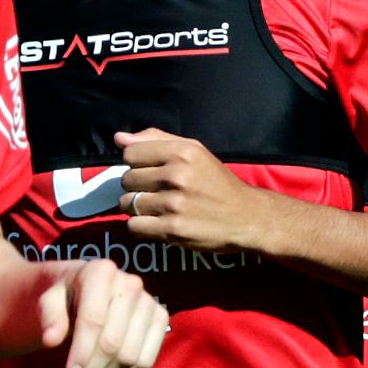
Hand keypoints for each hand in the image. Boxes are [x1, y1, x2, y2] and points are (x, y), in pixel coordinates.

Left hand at [37, 258, 167, 367]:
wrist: (86, 288)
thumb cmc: (64, 295)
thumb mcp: (47, 300)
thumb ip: (49, 317)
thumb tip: (51, 340)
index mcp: (101, 272)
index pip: (93, 320)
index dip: (81, 352)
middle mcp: (130, 283)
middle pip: (112, 342)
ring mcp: (149, 300)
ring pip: (130, 355)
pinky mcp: (161, 317)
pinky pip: (146, 359)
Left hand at [116, 128, 269, 251]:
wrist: (247, 217)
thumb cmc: (218, 183)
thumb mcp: (196, 152)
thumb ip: (157, 140)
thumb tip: (119, 138)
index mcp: (183, 152)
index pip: (130, 154)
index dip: (138, 164)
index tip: (153, 171)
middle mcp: (177, 175)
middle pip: (126, 180)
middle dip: (138, 187)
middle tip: (159, 192)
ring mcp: (174, 204)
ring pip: (127, 204)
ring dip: (139, 208)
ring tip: (159, 208)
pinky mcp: (172, 229)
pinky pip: (133, 226)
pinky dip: (142, 227)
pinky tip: (159, 223)